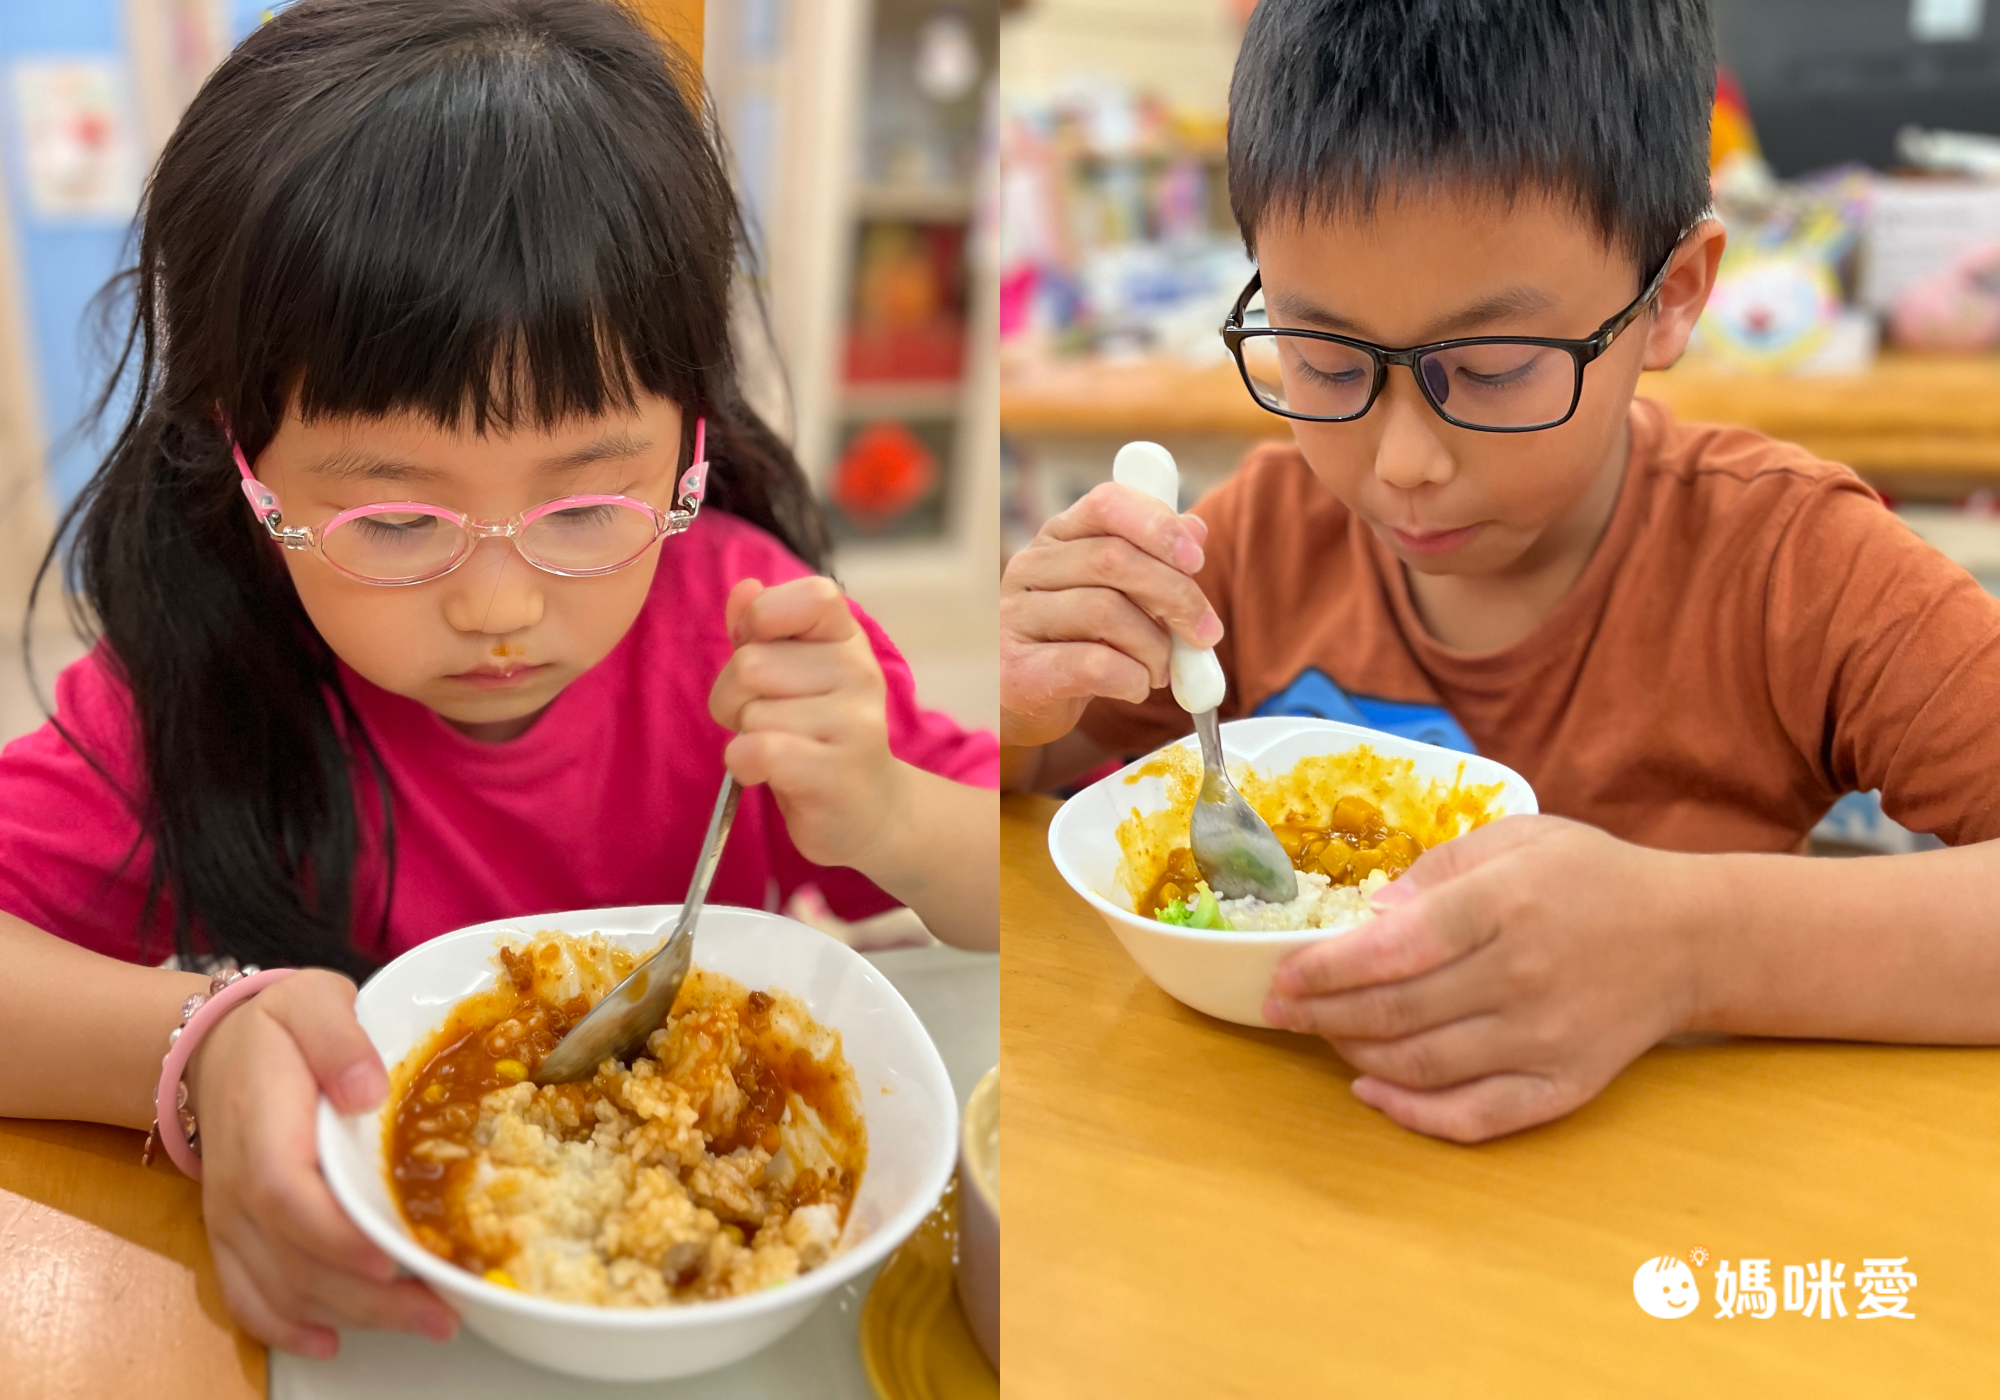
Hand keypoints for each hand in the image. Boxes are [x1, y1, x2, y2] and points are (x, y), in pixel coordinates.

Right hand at [187, 970, 458, 1357]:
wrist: (216, 1049)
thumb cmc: (278, 1026)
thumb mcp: (312, 1002)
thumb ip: (339, 1038)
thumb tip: (366, 1090)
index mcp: (264, 1128)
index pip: (287, 1195)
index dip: (335, 1235)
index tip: (392, 1257)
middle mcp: (239, 1187)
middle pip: (293, 1259)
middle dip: (368, 1297)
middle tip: (443, 1311)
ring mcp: (233, 1219)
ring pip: (280, 1287)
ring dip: (349, 1317)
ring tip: (426, 1324)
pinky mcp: (235, 1236)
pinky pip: (248, 1295)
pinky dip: (286, 1327)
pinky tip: (333, 1343)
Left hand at [709, 576, 898, 869]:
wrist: (870, 811)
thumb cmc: (818, 737)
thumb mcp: (792, 674)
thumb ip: (763, 629)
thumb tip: (744, 589)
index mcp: (848, 638)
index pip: (812, 595)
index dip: (763, 619)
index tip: (762, 649)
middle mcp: (860, 673)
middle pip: (750, 664)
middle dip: (734, 696)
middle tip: (766, 720)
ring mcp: (855, 722)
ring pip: (750, 712)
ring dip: (744, 736)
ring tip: (780, 750)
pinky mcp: (837, 772)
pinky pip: (757, 750)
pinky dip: (743, 765)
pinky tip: (768, 773)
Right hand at [1000, 482, 1221, 748]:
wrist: (1023, 702)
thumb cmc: (1076, 640)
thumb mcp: (1116, 592)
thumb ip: (1152, 559)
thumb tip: (1195, 529)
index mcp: (1058, 537)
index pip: (1107, 504)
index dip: (1158, 526)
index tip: (1196, 561)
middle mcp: (1029, 568)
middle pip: (1114, 559)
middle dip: (1175, 596)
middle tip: (1204, 633)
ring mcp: (1017, 617)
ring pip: (1106, 612)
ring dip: (1155, 647)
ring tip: (1162, 669)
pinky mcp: (1018, 670)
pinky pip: (1093, 665)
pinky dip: (1132, 678)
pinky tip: (1136, 686)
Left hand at [1263, 817, 1701, 1143]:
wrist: (1689, 938)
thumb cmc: (1590, 878)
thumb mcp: (1516, 838)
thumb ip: (1436, 868)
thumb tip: (1371, 917)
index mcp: (1505, 903)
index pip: (1394, 949)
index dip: (1325, 969)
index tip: (1283, 974)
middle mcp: (1522, 975)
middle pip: (1396, 1011)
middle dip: (1321, 1014)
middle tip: (1281, 1009)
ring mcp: (1544, 1039)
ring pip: (1422, 1065)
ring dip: (1355, 1054)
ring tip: (1325, 1033)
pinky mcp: (1563, 1086)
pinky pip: (1475, 1117)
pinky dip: (1413, 1114)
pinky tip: (1372, 1090)